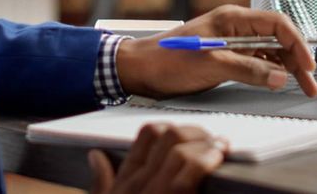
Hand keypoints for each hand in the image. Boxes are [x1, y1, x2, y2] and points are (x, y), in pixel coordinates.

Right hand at [88, 123, 225, 193]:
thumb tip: (95, 156)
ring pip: (180, 146)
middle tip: (213, 140)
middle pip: (168, 134)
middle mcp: (138, 182)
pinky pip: (191, 168)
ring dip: (206, 143)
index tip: (191, 136)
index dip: (173, 128)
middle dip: (196, 132)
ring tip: (221, 148)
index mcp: (125, 181)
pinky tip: (218, 159)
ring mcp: (155, 191)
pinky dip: (208, 158)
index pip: (147, 134)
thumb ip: (102, 181)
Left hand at [114, 5, 316, 98]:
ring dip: (287, 67)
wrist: (140, 70)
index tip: (308, 65)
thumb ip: (248, 69)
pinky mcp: (227, 57)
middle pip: (278, 38)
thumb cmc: (168, 60)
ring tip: (303, 86)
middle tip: (312, 82)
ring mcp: (232, 42)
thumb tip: (280, 77)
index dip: (297, 43)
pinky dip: (271, 72)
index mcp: (233, 18)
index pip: (277, 24)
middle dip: (297, 58)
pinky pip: (258, 61)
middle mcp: (236, 27)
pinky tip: (280, 82)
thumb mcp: (211, 64)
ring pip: (270, 51)